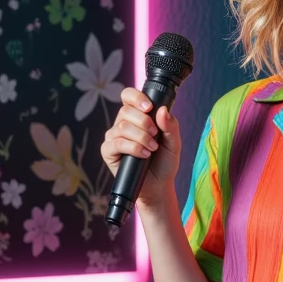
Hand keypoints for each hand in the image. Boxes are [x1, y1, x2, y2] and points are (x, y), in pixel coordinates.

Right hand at [100, 86, 181, 210]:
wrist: (158, 186)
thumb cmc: (164, 162)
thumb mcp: (174, 143)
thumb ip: (171, 126)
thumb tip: (162, 110)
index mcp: (136, 116)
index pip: (128, 96)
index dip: (136, 97)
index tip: (149, 107)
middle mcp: (122, 123)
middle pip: (126, 111)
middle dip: (145, 123)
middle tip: (156, 136)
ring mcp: (113, 137)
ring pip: (123, 127)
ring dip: (141, 138)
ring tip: (152, 149)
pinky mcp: (108, 151)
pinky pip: (117, 143)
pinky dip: (134, 148)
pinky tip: (143, 155)